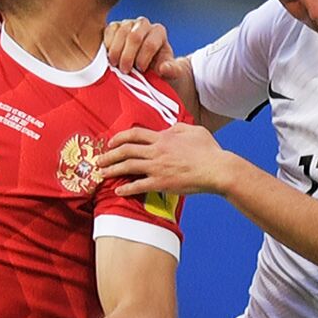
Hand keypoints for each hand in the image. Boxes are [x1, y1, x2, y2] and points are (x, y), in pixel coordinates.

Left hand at [98, 123, 236, 195]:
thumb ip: (178, 127)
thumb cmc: (209, 150)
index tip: (111, 142)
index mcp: (164, 137)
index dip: (119, 137)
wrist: (217, 169)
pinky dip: (126, 188)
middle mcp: (157, 151)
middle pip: (126, 150)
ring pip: (128, 166)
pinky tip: (118, 190)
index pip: (135, 134)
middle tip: (100, 159)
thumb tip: (168, 128)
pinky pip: (139, 185)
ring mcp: (158, 167)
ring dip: (112, 169)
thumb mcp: (194, 130)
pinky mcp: (161, 183)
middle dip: (109, 154)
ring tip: (102, 173)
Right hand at [104, 17, 187, 78]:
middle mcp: (143, 24)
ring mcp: (128, 23)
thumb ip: (172, 71)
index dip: (144, 58)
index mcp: (158, 32)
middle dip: (128, 56)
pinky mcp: (114, 26)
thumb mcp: (170, 73)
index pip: (150, 43)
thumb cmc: (158, 69)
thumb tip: (163, 68)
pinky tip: (109, 57)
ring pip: (121, 33)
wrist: (145, 67)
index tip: (141, 70)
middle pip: (134, 36)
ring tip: (116, 66)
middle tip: (125, 70)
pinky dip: (108, 45)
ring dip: (116, 52)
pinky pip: (109, 31)